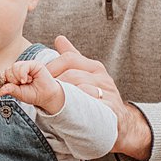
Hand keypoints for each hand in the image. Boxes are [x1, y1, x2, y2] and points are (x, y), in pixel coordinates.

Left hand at [0, 58, 64, 114]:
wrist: (46, 96)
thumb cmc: (33, 94)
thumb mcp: (19, 94)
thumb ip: (10, 90)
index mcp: (14, 76)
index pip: (4, 75)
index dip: (5, 81)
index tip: (10, 88)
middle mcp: (19, 69)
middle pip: (8, 71)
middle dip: (13, 81)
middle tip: (22, 85)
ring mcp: (26, 65)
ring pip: (14, 67)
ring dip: (18, 77)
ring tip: (26, 82)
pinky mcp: (34, 64)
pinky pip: (23, 66)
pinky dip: (23, 74)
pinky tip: (27, 80)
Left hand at [44, 37, 150, 160]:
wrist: (122, 121)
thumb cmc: (99, 96)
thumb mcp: (88, 75)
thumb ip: (73, 58)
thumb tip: (59, 38)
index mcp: (95, 67)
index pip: (69, 58)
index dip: (51, 67)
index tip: (39, 77)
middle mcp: (103, 78)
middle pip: (72, 75)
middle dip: (54, 84)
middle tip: (41, 92)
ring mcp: (108, 94)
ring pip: (81, 89)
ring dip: (64, 96)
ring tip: (52, 102)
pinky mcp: (111, 110)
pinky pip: (92, 106)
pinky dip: (79, 107)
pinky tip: (70, 110)